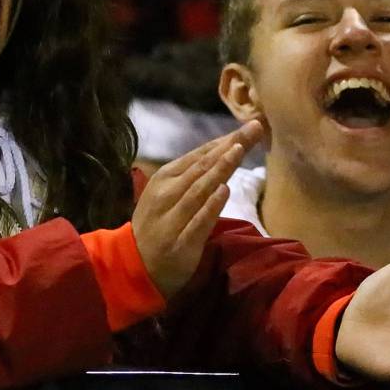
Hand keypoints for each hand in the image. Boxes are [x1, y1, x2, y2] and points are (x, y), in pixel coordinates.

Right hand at [131, 121, 263, 298]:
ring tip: (239, 151)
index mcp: (164, 177)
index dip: (225, 140)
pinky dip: (211, 206)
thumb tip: (223, 150)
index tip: (250, 127)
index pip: (199, 155)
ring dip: (220, 169)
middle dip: (230, 146)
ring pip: (199, 190)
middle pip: (203, 166)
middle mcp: (167, 193)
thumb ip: (191, 175)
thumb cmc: (157, 222)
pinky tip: (224, 191)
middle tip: (254, 128)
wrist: (135, 262)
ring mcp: (173, 218)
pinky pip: (198, 221)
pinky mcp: (180, 242)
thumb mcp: (168, 193)